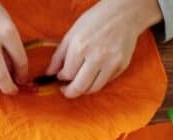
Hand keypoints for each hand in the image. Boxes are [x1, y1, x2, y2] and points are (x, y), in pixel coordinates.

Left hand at [46, 0, 161, 97]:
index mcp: (80, 48)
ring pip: (94, 88)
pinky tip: (93, 75)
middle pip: (79, 87)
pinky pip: (106, 82)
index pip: (67, 75)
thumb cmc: (95, 21)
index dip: (61, 78)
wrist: (124, 14)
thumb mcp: (71, 35)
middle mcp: (97, 57)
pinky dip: (97, 82)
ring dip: (84, 90)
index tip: (60, 77)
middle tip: (65, 90)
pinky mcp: (122, 65)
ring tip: (79, 83)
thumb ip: (58, 56)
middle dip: (69, 92)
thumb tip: (49, 73)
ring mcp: (111, 63)